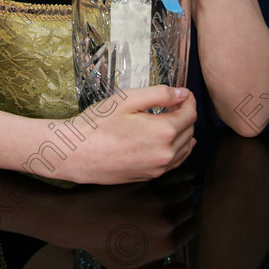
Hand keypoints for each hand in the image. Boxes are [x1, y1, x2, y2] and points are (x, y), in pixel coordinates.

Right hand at [65, 85, 196, 184]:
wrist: (78, 153)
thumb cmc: (99, 123)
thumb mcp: (128, 99)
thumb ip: (159, 94)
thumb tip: (182, 93)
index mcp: (164, 131)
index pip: (190, 114)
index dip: (188, 99)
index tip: (183, 92)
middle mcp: (166, 153)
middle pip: (189, 130)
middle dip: (186, 114)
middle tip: (175, 102)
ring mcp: (158, 168)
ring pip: (184, 148)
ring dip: (184, 132)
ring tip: (174, 118)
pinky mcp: (149, 176)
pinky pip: (174, 162)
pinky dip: (178, 149)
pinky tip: (173, 143)